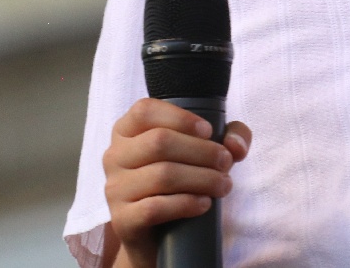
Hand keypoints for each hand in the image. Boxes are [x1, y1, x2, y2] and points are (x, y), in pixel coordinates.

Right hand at [103, 98, 251, 267]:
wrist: (158, 238)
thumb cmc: (179, 184)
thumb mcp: (203, 152)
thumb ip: (228, 136)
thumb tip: (235, 145)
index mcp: (126, 131)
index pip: (145, 110)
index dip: (180, 117)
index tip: (209, 131)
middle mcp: (114, 156)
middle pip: (159, 142)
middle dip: (202, 151)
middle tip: (225, 162)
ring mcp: (115, 189)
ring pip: (162, 175)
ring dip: (202, 179)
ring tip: (223, 185)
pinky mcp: (122, 220)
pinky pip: (155, 208)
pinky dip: (186, 204)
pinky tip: (204, 204)